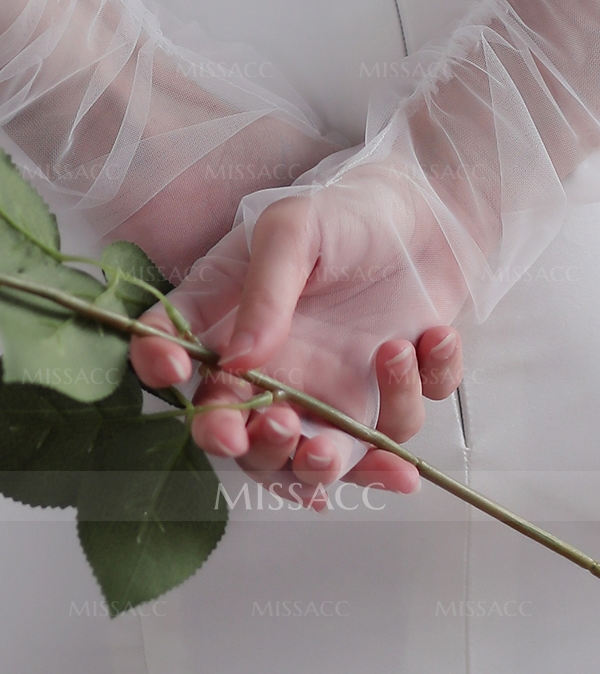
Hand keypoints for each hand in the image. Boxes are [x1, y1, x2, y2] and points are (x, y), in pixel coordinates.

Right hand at [130, 165, 465, 504]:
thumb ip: (264, 292)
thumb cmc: (346, 211)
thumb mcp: (294, 230)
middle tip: (283, 425)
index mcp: (229, 324)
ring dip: (343, 450)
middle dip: (262, 452)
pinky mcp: (382, 399)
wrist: (428, 213)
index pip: (174, 359)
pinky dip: (417, 391)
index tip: (176, 370)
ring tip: (380, 367)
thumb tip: (236, 361)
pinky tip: (432, 336)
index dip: (159, 371)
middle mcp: (273, 373)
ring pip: (321, 462)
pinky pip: (396, 428)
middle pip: (248, 445)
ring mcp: (328, 394)